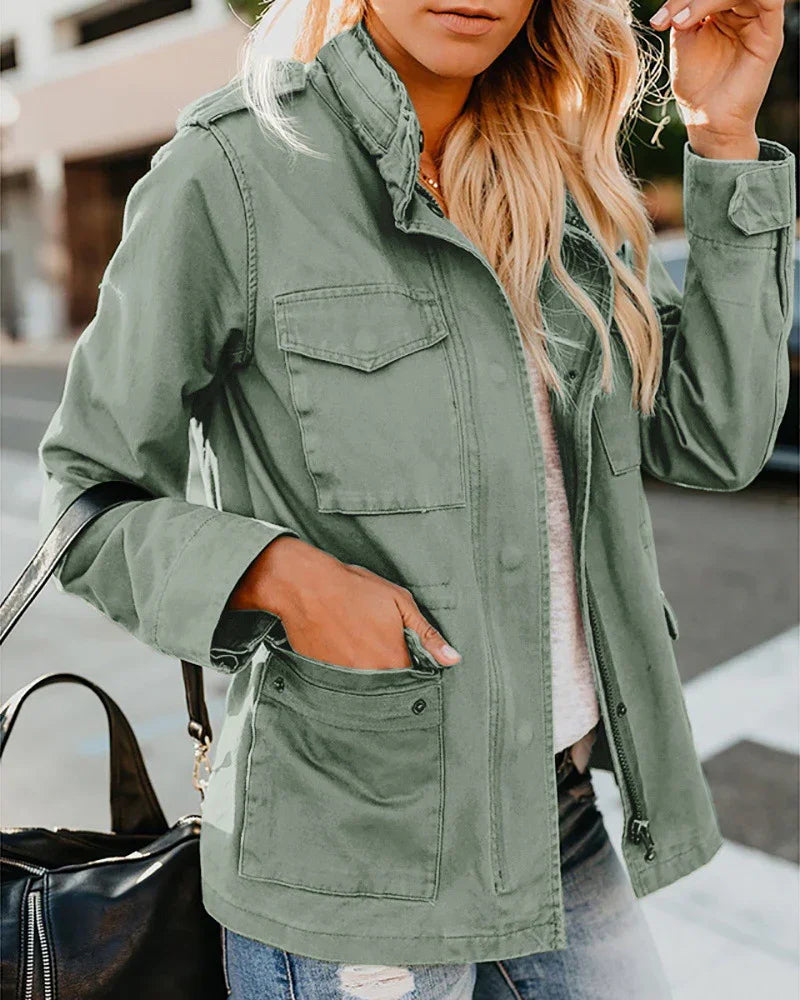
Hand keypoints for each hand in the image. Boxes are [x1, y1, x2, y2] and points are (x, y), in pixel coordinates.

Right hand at [226, 536, 461, 670]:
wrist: (305, 586)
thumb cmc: (354, 589)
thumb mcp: (399, 602)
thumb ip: (427, 634)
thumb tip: (453, 659)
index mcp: (394, 659)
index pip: (416, 680)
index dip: (417, 670)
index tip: (413, 659)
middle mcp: (371, 676)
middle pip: (392, 688)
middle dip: (395, 678)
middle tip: (383, 651)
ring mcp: (346, 680)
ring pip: (368, 690)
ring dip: (372, 678)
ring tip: (364, 650)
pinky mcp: (325, 677)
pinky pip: (345, 687)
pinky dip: (349, 677)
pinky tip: (346, 653)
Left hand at [648, 0, 783, 157]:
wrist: (708, 120)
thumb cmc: (696, 86)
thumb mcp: (684, 39)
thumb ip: (684, 10)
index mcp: (724, 10)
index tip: (658, 20)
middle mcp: (744, 11)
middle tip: (668, 19)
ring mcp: (758, 21)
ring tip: (680, 22)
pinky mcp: (770, 33)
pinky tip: (702, 15)